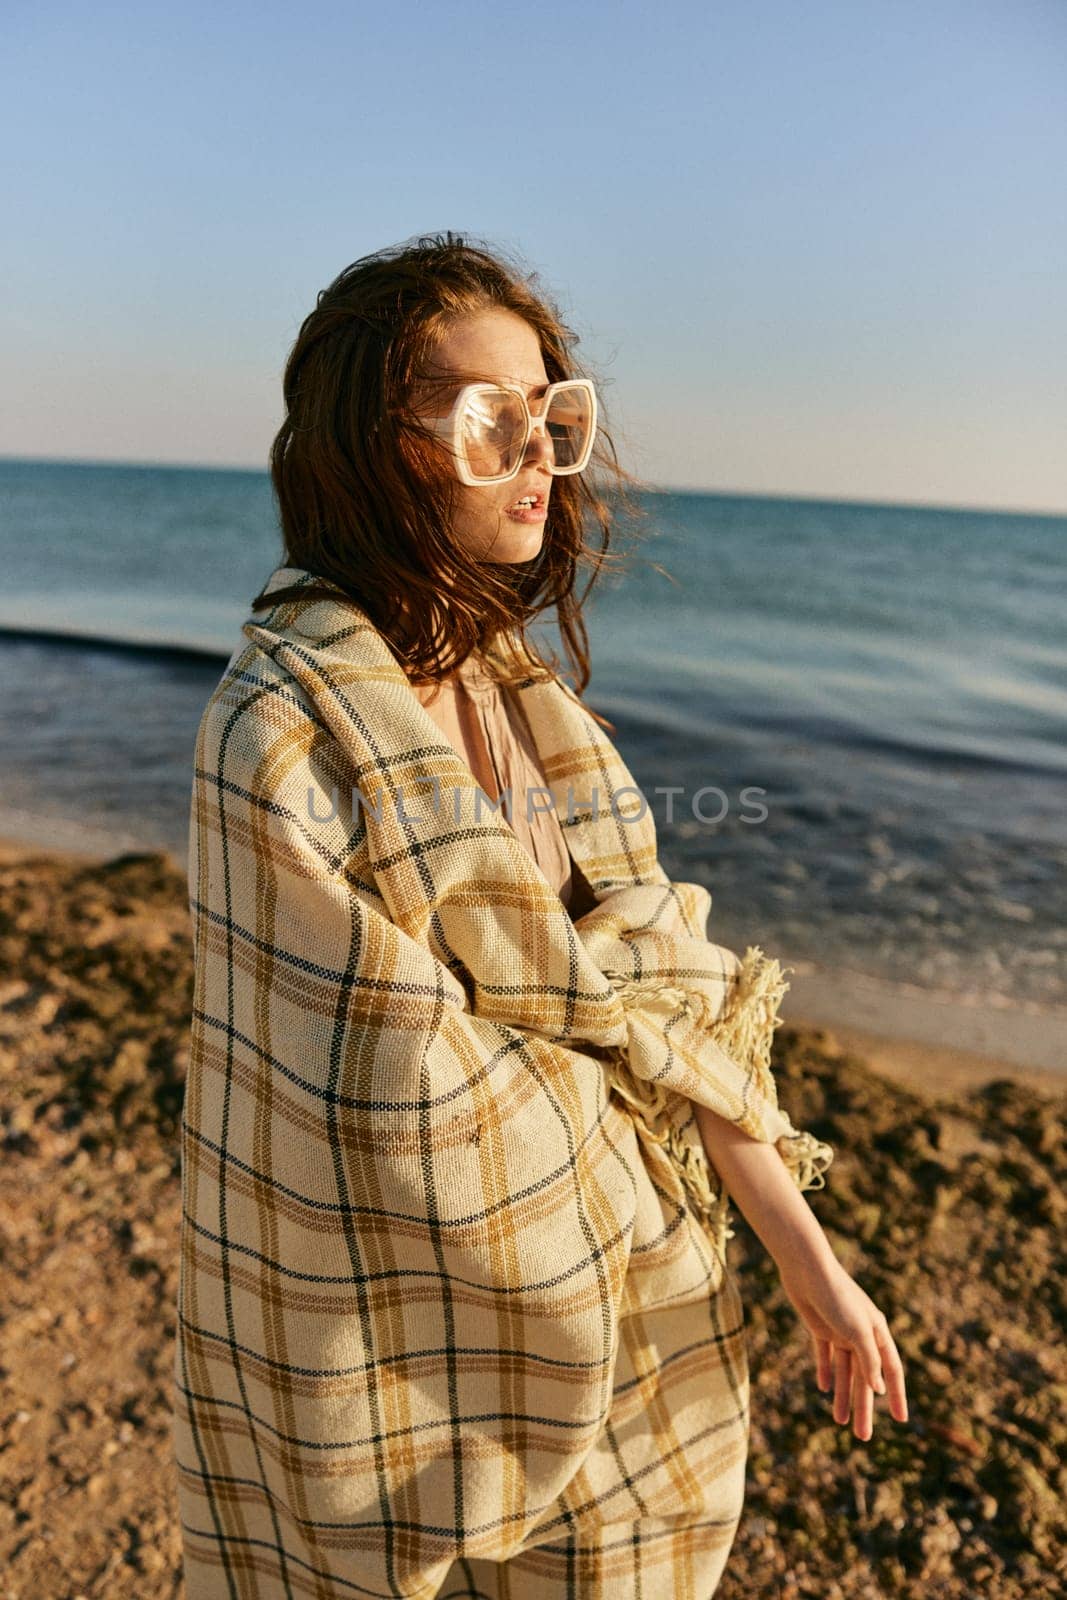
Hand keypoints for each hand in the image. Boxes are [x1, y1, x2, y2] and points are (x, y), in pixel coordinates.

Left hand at [775, 1249, 908, 1440]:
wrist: (806, 1269)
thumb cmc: (836, 1296)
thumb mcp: (857, 1331)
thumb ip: (869, 1359)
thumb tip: (878, 1389)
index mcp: (877, 1332)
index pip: (891, 1371)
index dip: (896, 1396)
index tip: (901, 1420)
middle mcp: (861, 1334)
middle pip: (865, 1379)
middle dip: (864, 1407)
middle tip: (863, 1437)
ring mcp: (840, 1331)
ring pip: (844, 1372)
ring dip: (843, 1396)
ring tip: (841, 1423)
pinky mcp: (820, 1327)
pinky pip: (825, 1356)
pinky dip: (825, 1372)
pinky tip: (824, 1389)